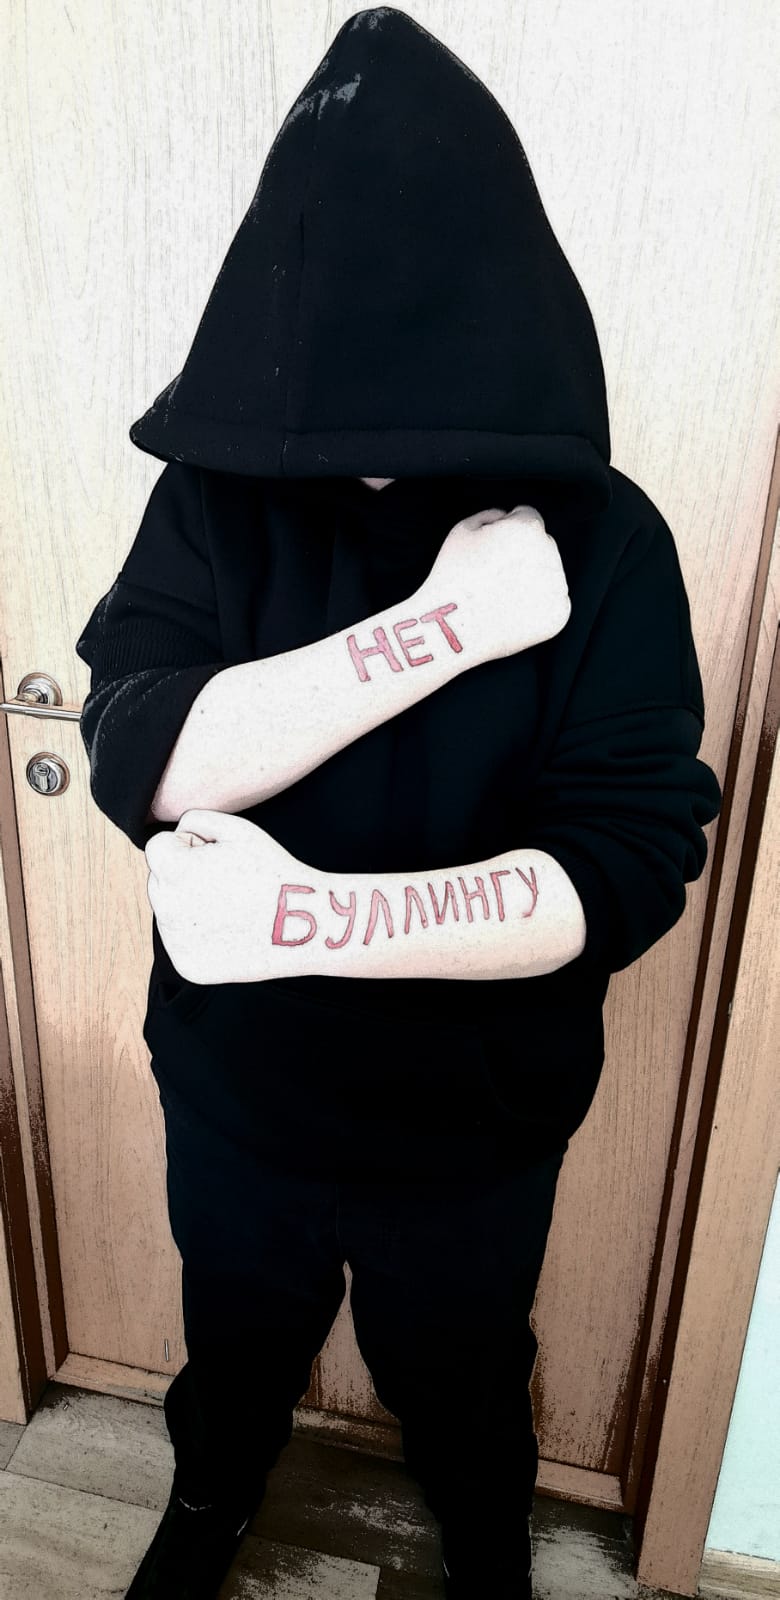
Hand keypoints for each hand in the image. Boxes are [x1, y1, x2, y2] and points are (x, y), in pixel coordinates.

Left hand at [145, 810, 306, 984]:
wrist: (302, 924)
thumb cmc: (272, 871)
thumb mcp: (236, 828)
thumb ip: (194, 819)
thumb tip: (175, 835)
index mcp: (174, 870)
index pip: (158, 847)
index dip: (188, 845)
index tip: (216, 856)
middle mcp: (167, 909)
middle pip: (159, 880)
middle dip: (184, 875)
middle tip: (227, 882)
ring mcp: (176, 942)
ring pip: (169, 911)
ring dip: (189, 904)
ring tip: (230, 906)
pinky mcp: (187, 966)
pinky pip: (182, 940)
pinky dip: (199, 934)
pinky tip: (229, 929)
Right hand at [418, 503, 570, 660]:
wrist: (452, 627)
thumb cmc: (453, 578)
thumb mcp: (462, 530)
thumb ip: (492, 514)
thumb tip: (509, 516)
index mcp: (528, 528)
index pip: (528, 517)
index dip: (505, 531)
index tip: (491, 549)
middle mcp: (550, 554)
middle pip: (543, 544)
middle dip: (523, 555)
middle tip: (493, 576)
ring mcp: (557, 586)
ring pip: (549, 573)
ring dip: (532, 579)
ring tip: (500, 595)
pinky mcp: (559, 614)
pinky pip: (552, 601)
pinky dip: (536, 606)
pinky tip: (512, 610)